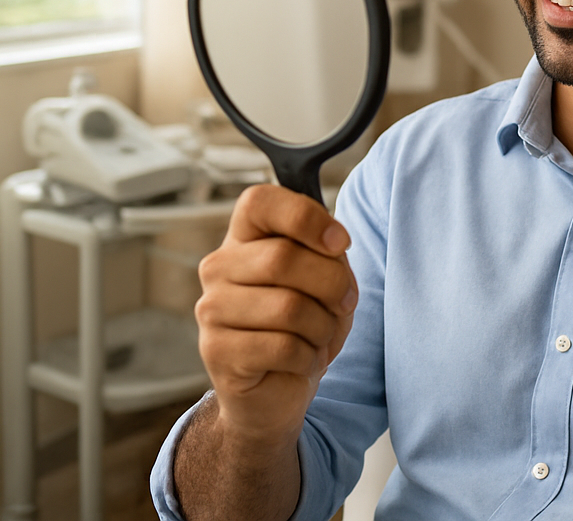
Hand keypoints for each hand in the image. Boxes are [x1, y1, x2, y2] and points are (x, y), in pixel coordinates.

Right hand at [194, 184, 356, 449]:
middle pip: (283, 257)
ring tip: (319, 336)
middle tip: (345, 303)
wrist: (279, 386)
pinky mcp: (216, 352)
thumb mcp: (325, 277)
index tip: (341, 243)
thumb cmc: (306, 321)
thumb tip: (334, 241)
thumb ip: (326, 252)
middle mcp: (218, 267)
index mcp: (244, 236)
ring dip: (323, 326)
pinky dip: (309, 357)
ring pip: (288, 307)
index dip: (306, 217)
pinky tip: (301, 360)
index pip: (260, 201)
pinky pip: (283, 347)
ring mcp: (211, 309)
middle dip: (332, 283)